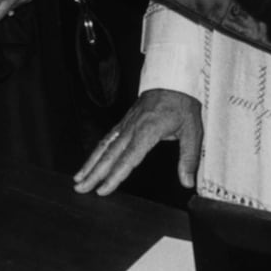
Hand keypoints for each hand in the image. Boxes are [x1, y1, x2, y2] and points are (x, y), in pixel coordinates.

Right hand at [73, 89, 201, 195]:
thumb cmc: (182, 104)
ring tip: (78, 179)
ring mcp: (126, 123)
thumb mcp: (193, 131)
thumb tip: (187, 182)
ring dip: (90, 163)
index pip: (128, 158)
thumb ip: (189, 158)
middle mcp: (133, 128)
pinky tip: (90, 161)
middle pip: (109, 154)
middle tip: (80, 189)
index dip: (115, 176)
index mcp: (148, 131)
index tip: (103, 190)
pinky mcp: (125, 121)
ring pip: (104, 145)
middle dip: (94, 173)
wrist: (173, 80)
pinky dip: (96, 151)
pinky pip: (107, 137)